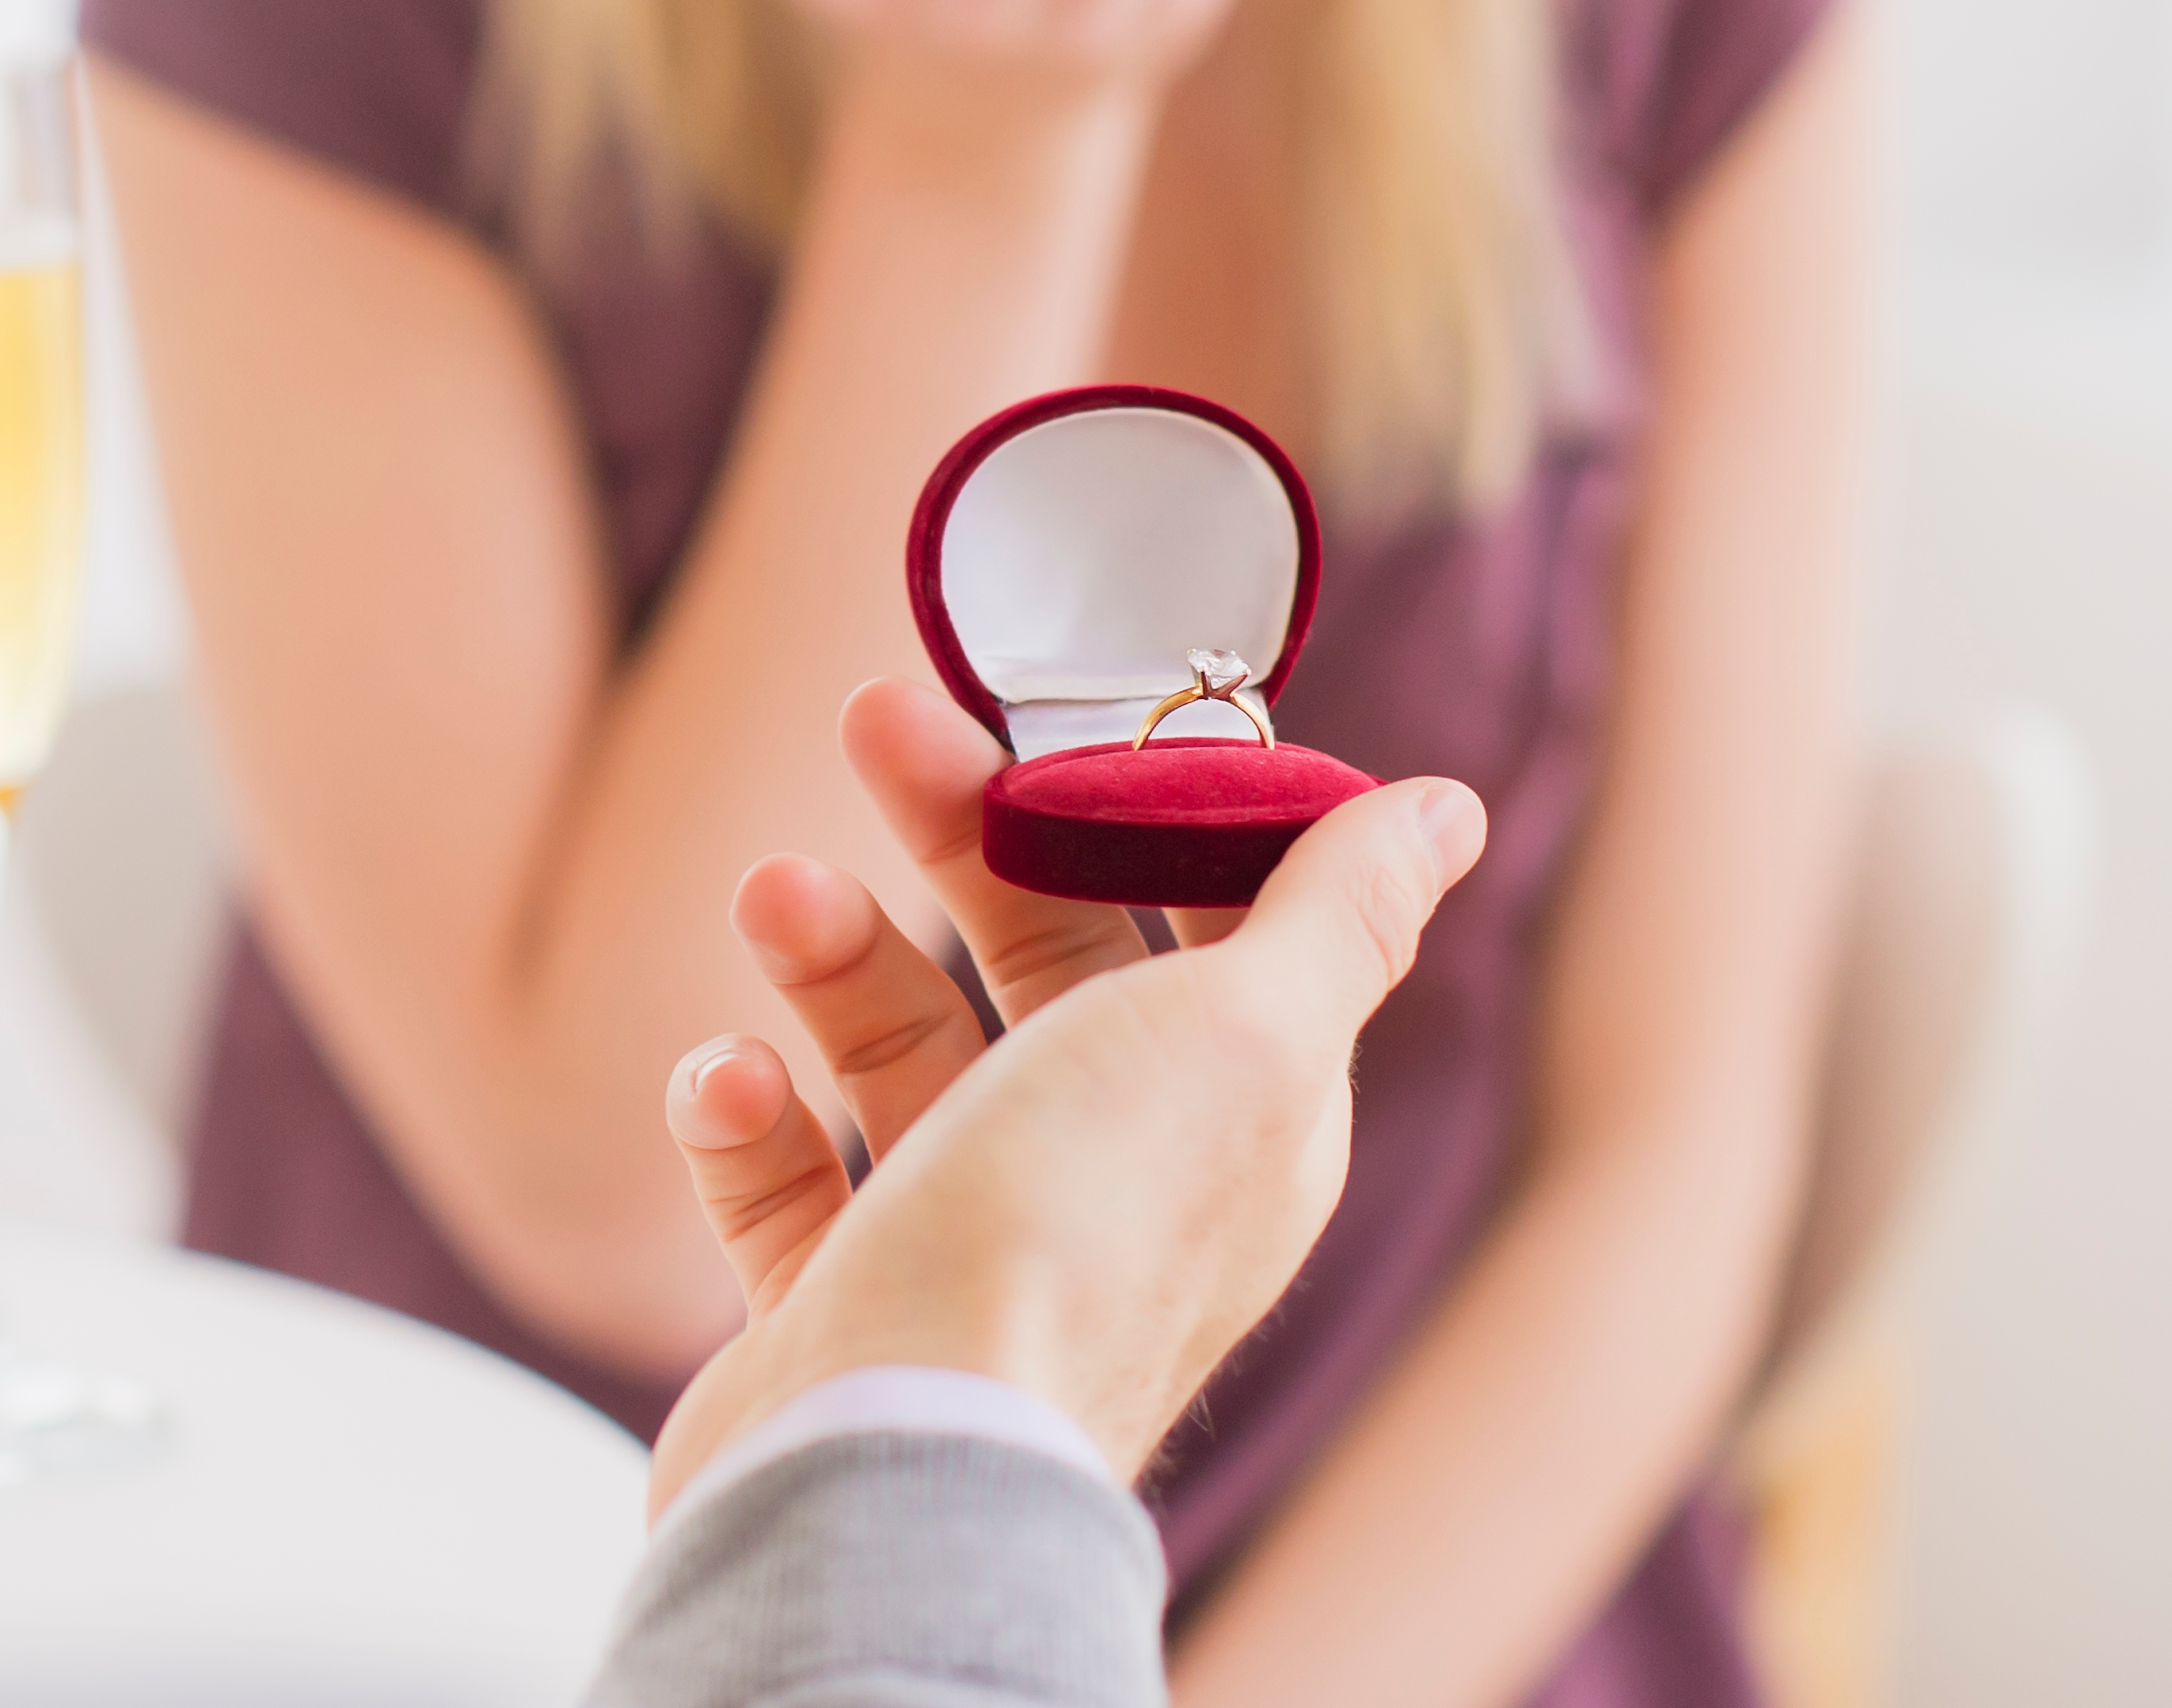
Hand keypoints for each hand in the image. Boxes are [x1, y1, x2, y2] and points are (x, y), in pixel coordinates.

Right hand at [647, 679, 1484, 1511]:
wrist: (893, 1457)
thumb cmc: (1075, 1235)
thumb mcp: (1246, 1036)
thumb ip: (1337, 915)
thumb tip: (1443, 813)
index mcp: (1236, 1119)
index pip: (1206, 924)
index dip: (1133, 807)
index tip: (1052, 715)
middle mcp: (1112, 1182)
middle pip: (1036, 962)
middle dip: (956, 832)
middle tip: (874, 718)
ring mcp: (969, 1249)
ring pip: (899, 1053)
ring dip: (831, 956)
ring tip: (771, 897)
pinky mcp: (841, 1304)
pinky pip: (784, 1178)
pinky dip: (744, 1114)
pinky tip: (728, 1084)